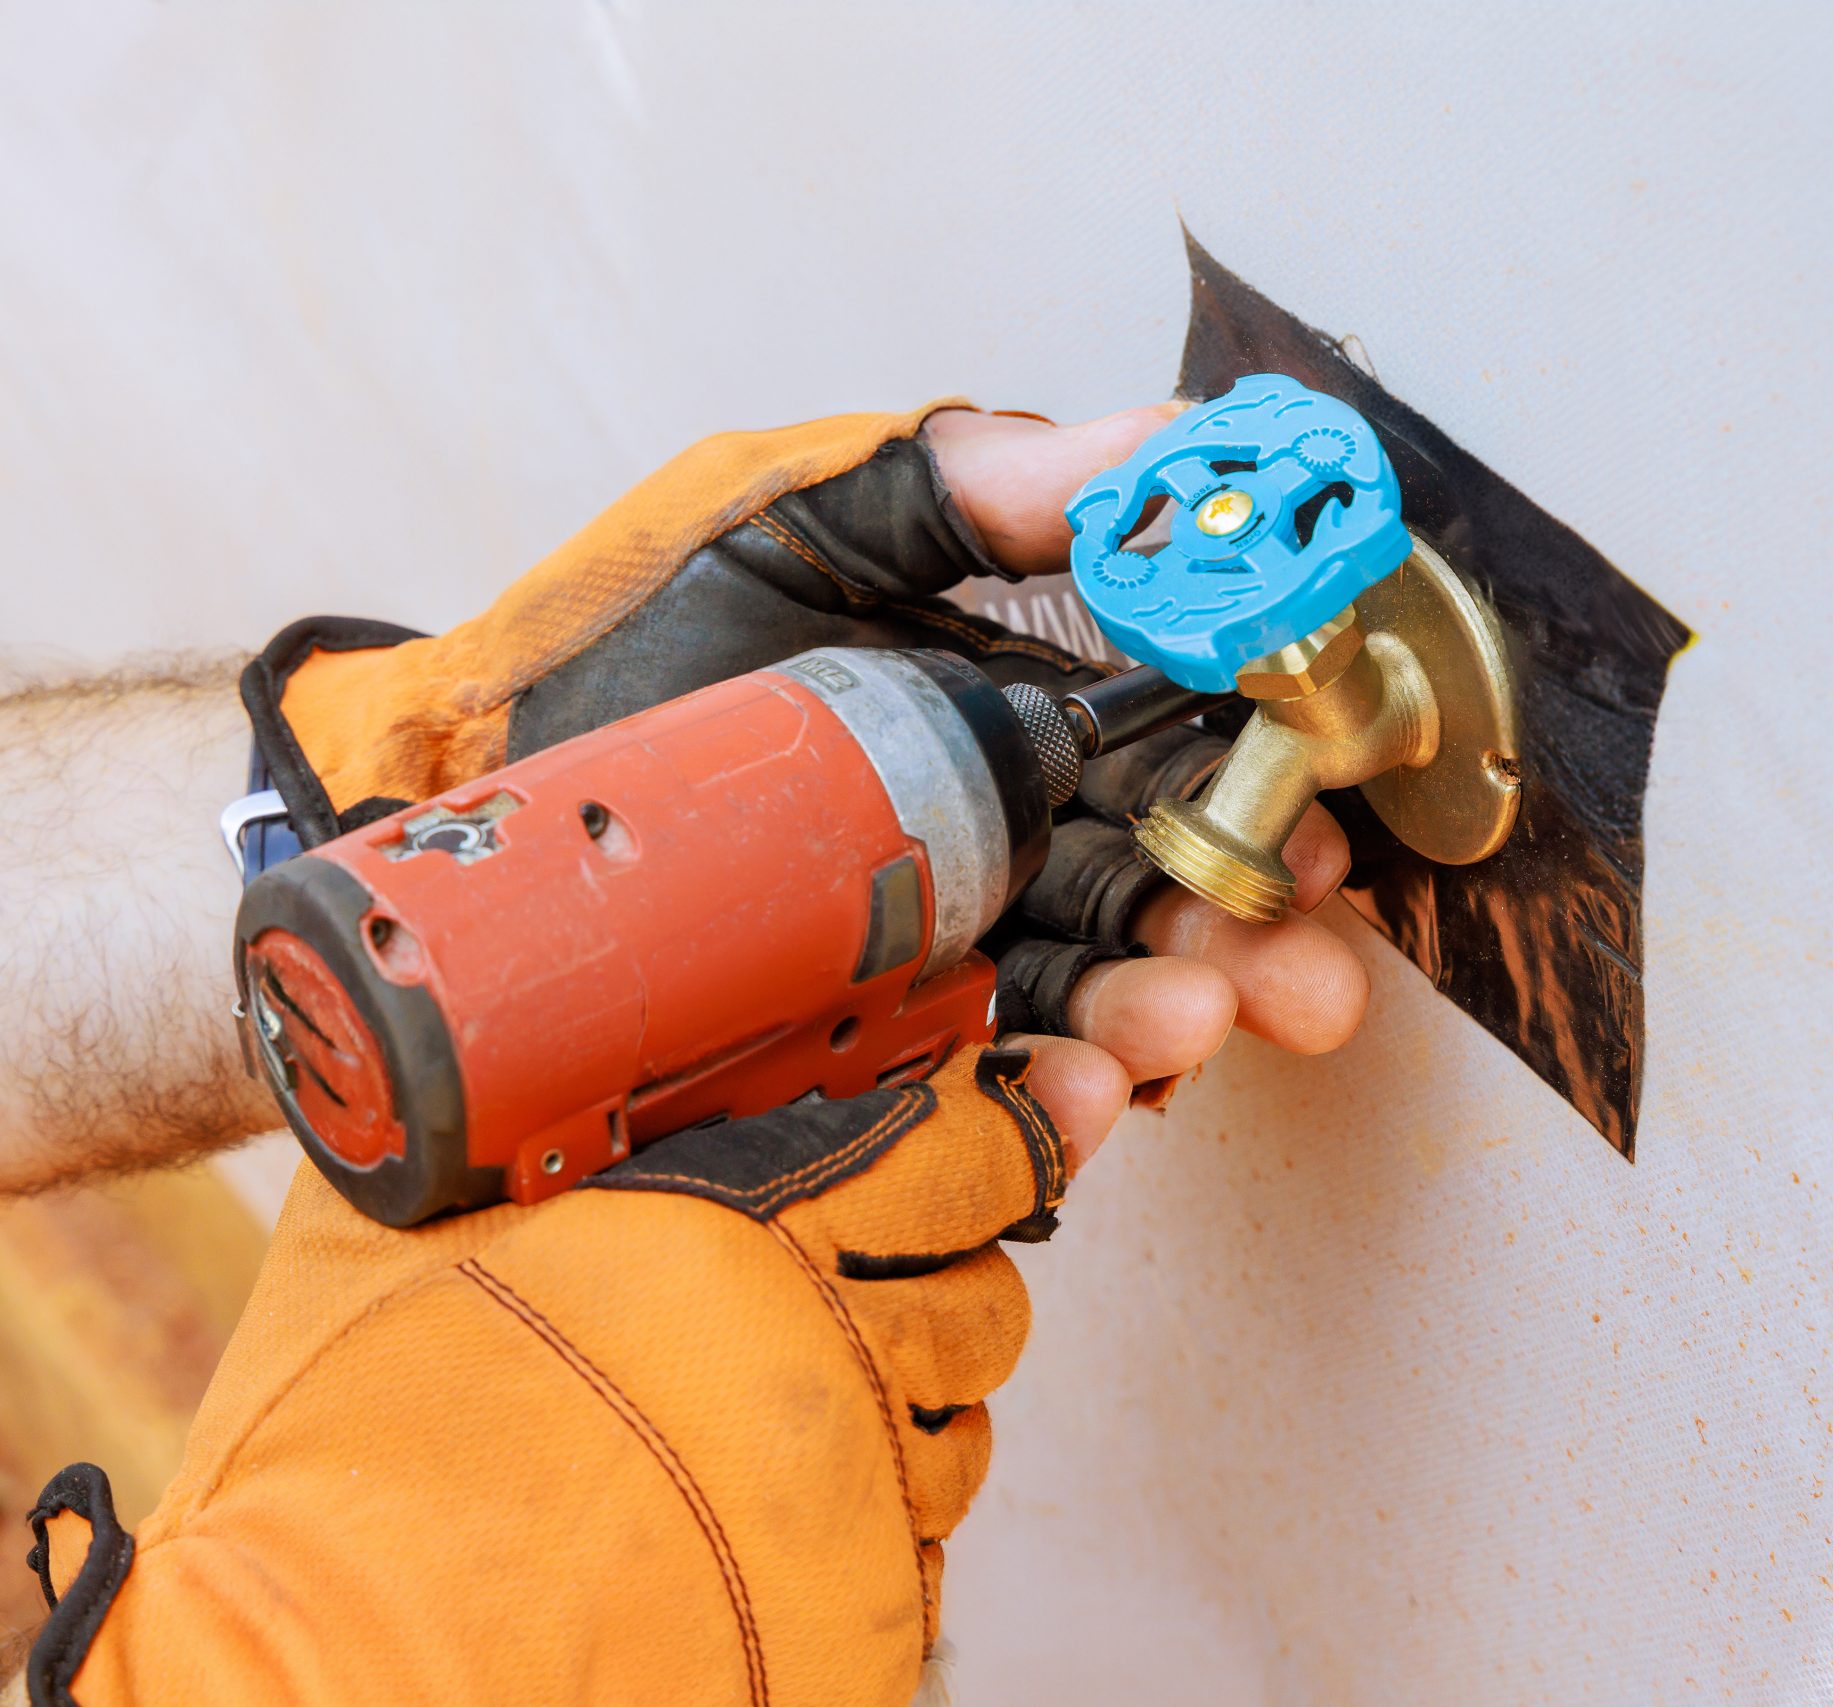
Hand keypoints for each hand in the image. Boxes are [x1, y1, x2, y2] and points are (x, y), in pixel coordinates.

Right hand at [18, 1045, 1110, 1704]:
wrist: (333, 1667)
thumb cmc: (353, 1446)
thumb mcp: (416, 1219)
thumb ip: (522, 1121)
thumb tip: (544, 1047)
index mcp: (760, 1231)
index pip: (973, 1148)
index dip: (1004, 1124)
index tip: (1011, 1110)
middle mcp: (840, 1361)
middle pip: (985, 1292)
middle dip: (939, 1271)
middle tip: (845, 1272)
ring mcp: (862, 1505)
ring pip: (963, 1425)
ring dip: (903, 1399)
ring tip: (772, 1400)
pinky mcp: (859, 1625)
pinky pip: (925, 1548)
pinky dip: (872, 1517)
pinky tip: (764, 1507)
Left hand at [246, 399, 1371, 1167]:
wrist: (447, 801)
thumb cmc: (619, 643)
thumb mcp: (797, 521)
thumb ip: (973, 485)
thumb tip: (1171, 440)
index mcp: (1004, 727)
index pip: (1174, 764)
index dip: (1262, 794)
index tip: (1321, 813)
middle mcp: (986, 855)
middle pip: (1153, 905)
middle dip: (1244, 943)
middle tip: (1301, 972)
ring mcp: (925, 971)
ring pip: (1087, 1013)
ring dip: (1164, 1025)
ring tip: (1188, 1024)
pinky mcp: (858, 1074)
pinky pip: (979, 1110)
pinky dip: (1052, 1117)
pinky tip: (1089, 1098)